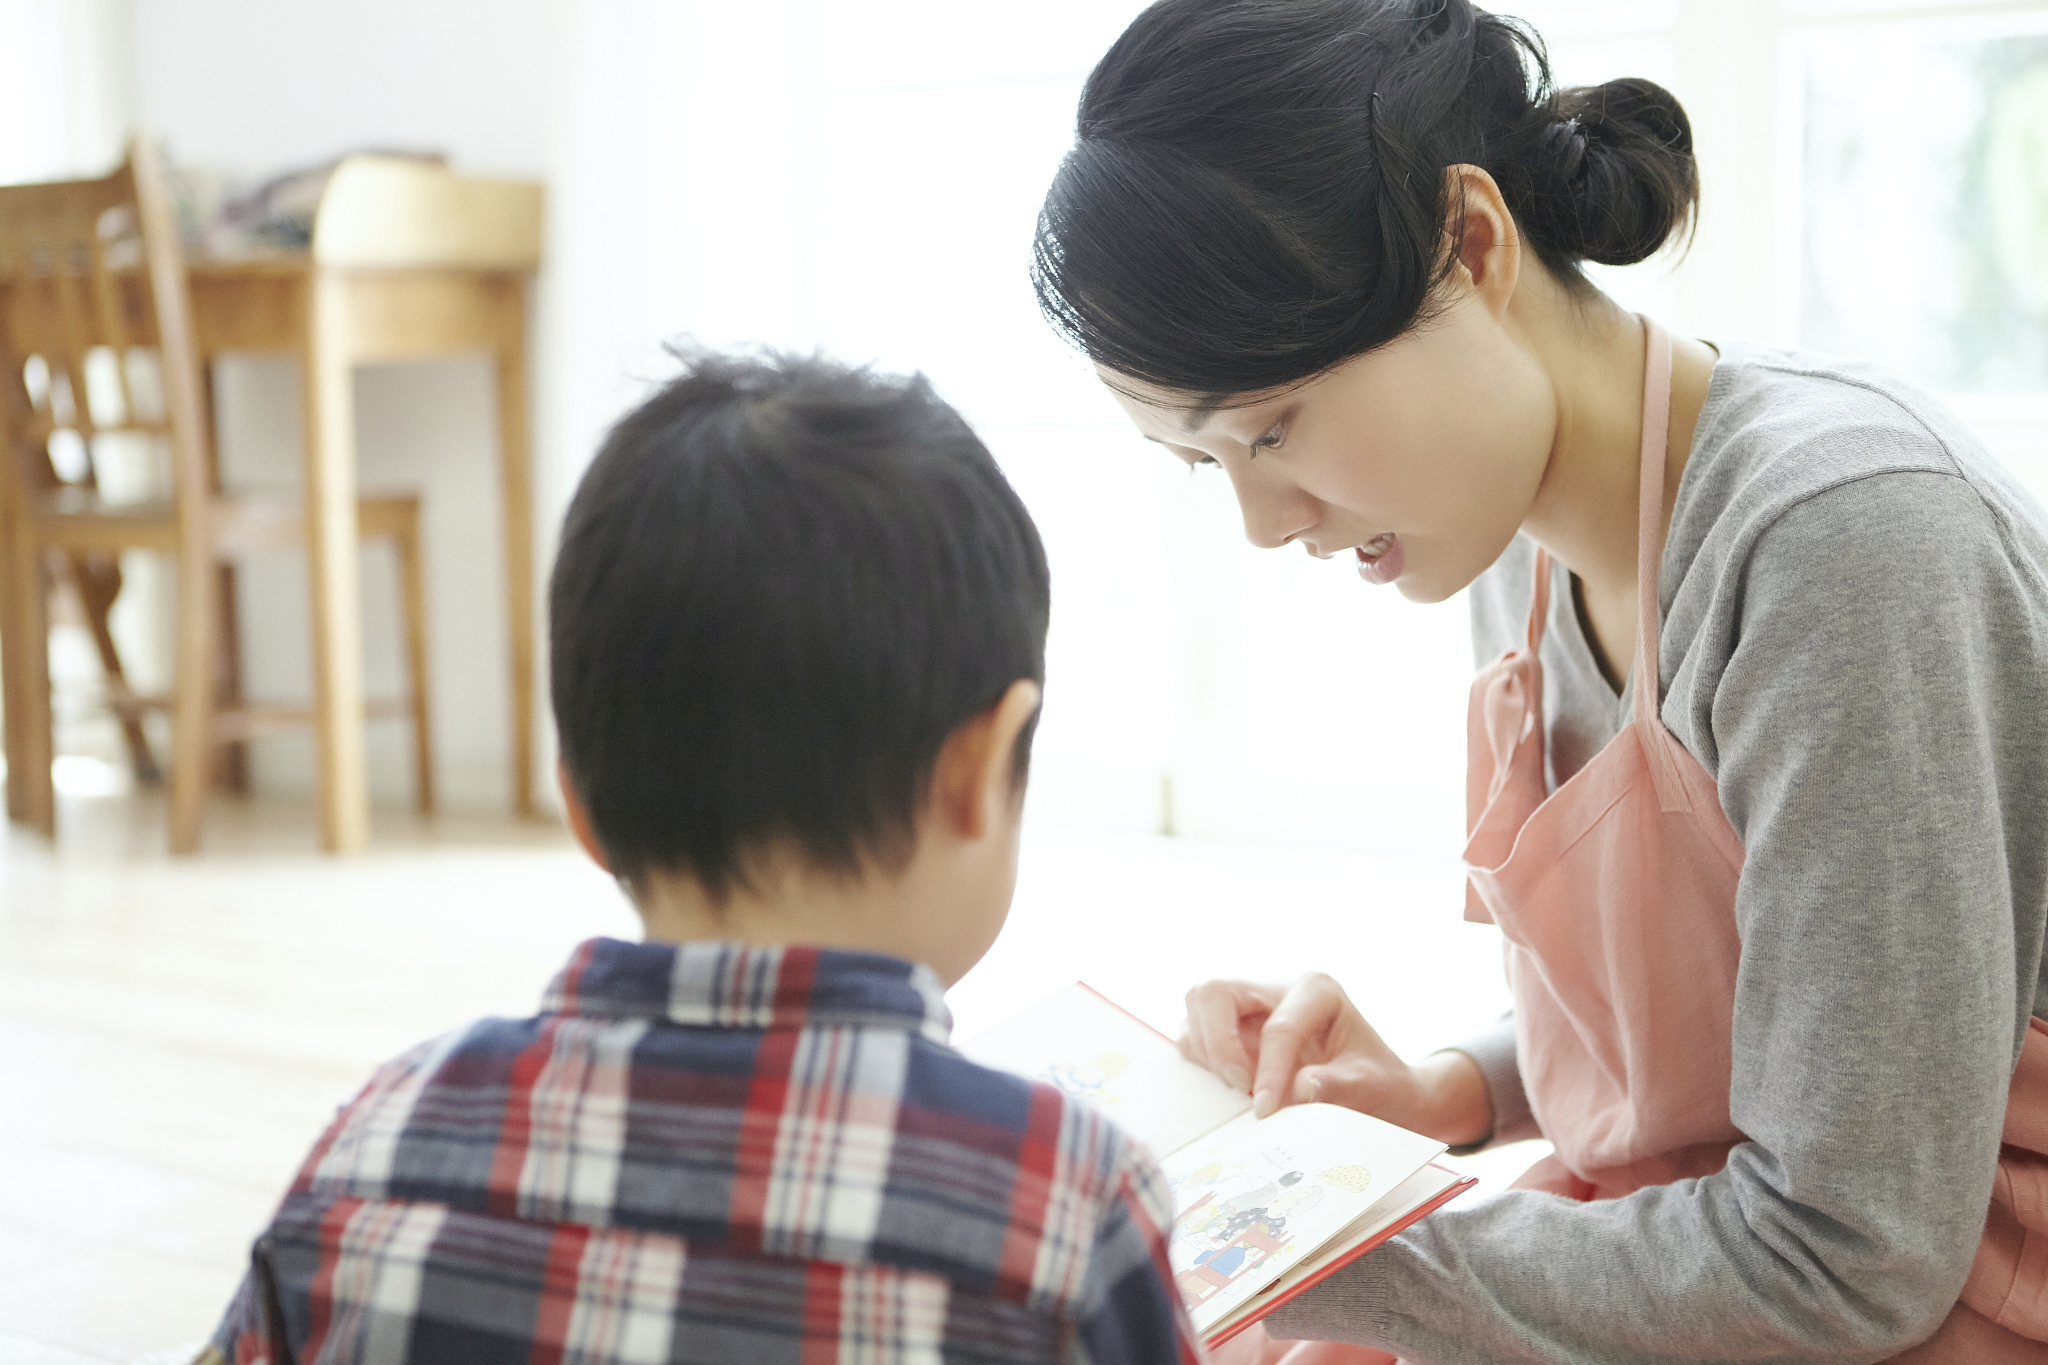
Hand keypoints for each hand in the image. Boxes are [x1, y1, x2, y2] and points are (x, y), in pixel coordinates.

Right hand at [1178, 973, 1492, 1145]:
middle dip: (1219, 1043)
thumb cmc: (1378, 1082)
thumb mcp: (1372, 1086)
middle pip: (1215, 992)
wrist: (1378, 1090)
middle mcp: (1275, 989)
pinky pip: (1195, 1035)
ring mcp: (1249, 1007)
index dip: (1268, 1071)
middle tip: (1238, 1086)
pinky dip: (1202, 1061)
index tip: (1266, 1110)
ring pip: (1197, 1005)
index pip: (1279, 1026)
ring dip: (1208, 1051)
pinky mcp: (1231, 1031)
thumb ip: (1339, 1087)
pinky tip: (1232, 1088)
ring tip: (1237, 1089)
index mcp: (1317, 991)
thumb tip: (1298, 1090)